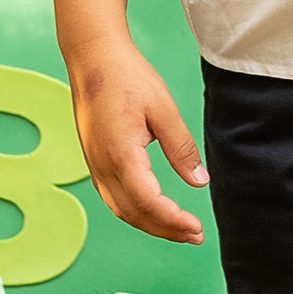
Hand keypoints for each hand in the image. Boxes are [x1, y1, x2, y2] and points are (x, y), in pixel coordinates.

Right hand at [66, 32, 208, 246]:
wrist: (93, 57)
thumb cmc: (128, 77)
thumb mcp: (163, 109)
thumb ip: (182, 148)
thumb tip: (200, 182)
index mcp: (121, 154)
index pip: (148, 203)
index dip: (173, 221)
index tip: (197, 228)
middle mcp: (102, 166)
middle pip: (134, 214)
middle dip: (165, 230)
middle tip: (195, 236)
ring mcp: (94, 165)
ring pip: (121, 210)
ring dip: (150, 224)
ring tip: (179, 229)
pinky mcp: (93, 161)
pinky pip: (113, 198)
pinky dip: (134, 212)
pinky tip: (152, 211)